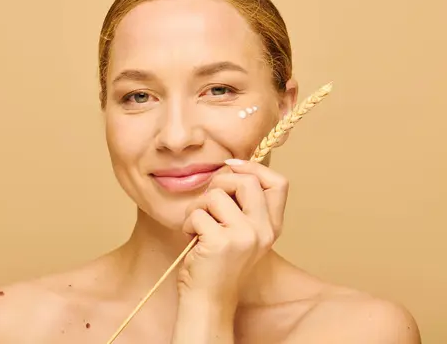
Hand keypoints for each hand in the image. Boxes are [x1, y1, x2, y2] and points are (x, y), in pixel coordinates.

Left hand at [178, 159, 288, 302]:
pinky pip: (196, 213)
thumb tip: (228, 167)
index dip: (253, 167)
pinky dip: (187, 223)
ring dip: (197, 207)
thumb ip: (241, 204)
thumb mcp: (239, 232)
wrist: (208, 301)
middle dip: (218, 183)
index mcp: (271, 226)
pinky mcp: (221, 242)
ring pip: (215, 195)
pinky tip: (192, 240)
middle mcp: (263, 230)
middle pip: (246, 181)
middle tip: (207, 203)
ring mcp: (244, 236)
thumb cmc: (217, 263)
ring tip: (197, 227)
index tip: (230, 167)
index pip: (278, 182)